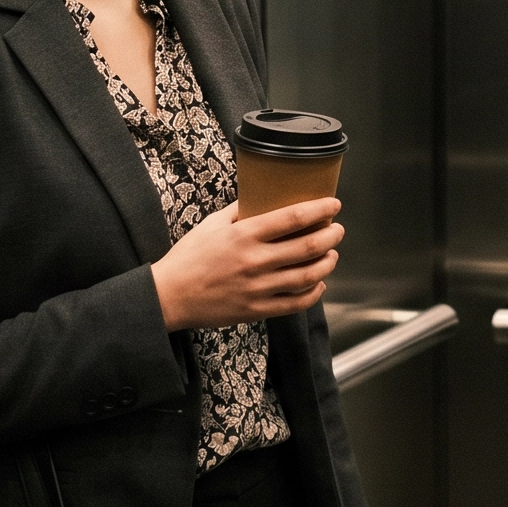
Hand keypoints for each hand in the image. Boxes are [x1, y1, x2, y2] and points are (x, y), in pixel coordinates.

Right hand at [150, 198, 341, 330]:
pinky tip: (318, 283)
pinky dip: (313, 292)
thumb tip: (259, 196)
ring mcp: (258, 288)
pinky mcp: (257, 310)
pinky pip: (295, 303)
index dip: (320, 210)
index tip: (334, 205)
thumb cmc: (189, 257)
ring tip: (332, 254)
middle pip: (308, 246)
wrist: (169, 296)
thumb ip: (238, 210)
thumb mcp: (211, 224)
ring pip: (308, 275)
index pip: (293, 217)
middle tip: (338, 230)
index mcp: (245, 234)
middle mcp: (256, 260)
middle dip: (331, 235)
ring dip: (327, 263)